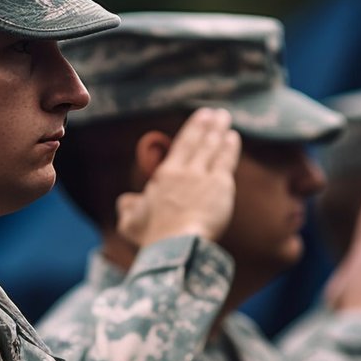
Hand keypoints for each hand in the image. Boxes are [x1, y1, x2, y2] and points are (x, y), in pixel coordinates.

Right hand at [115, 107, 239, 246]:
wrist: (176, 246)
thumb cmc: (153, 238)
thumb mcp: (130, 222)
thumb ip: (127, 207)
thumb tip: (127, 200)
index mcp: (164, 175)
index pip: (181, 145)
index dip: (193, 128)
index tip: (201, 116)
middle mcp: (184, 171)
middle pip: (198, 141)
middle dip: (208, 124)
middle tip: (216, 113)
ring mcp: (203, 177)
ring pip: (212, 147)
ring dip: (219, 130)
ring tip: (225, 119)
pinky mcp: (220, 186)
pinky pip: (225, 161)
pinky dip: (230, 147)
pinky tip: (233, 137)